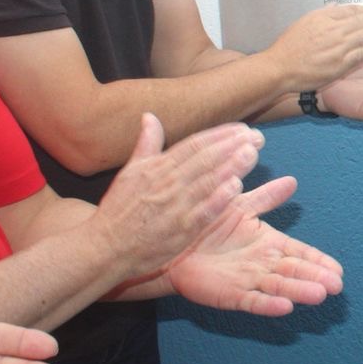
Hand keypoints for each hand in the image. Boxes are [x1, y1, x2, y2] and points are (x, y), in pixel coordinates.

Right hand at [91, 114, 261, 277]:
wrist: (105, 246)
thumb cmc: (119, 209)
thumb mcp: (130, 171)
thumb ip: (146, 144)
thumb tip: (150, 116)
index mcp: (157, 167)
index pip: (194, 145)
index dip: (219, 135)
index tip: (242, 129)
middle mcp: (167, 183)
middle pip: (204, 159)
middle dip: (232, 146)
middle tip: (257, 137)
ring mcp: (174, 207)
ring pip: (206, 182)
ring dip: (231, 166)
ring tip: (252, 153)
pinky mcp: (179, 230)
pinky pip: (202, 212)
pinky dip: (218, 199)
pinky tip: (236, 188)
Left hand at [165, 181, 344, 315]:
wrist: (172, 244)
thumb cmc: (206, 225)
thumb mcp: (239, 206)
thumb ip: (265, 197)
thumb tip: (292, 181)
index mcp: (267, 243)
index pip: (299, 252)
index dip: (318, 261)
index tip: (339, 269)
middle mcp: (261, 263)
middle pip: (293, 271)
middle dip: (315, 278)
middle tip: (337, 286)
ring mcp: (247, 280)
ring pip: (278, 286)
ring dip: (298, 290)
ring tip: (319, 294)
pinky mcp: (229, 294)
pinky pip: (251, 300)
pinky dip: (268, 304)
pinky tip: (286, 307)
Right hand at [265, 5, 362, 91]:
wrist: (279, 67)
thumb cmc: (289, 46)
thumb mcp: (304, 21)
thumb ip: (323, 13)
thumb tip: (336, 5)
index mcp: (325, 17)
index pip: (354, 10)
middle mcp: (333, 28)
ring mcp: (337, 46)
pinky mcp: (339, 62)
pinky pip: (361, 53)